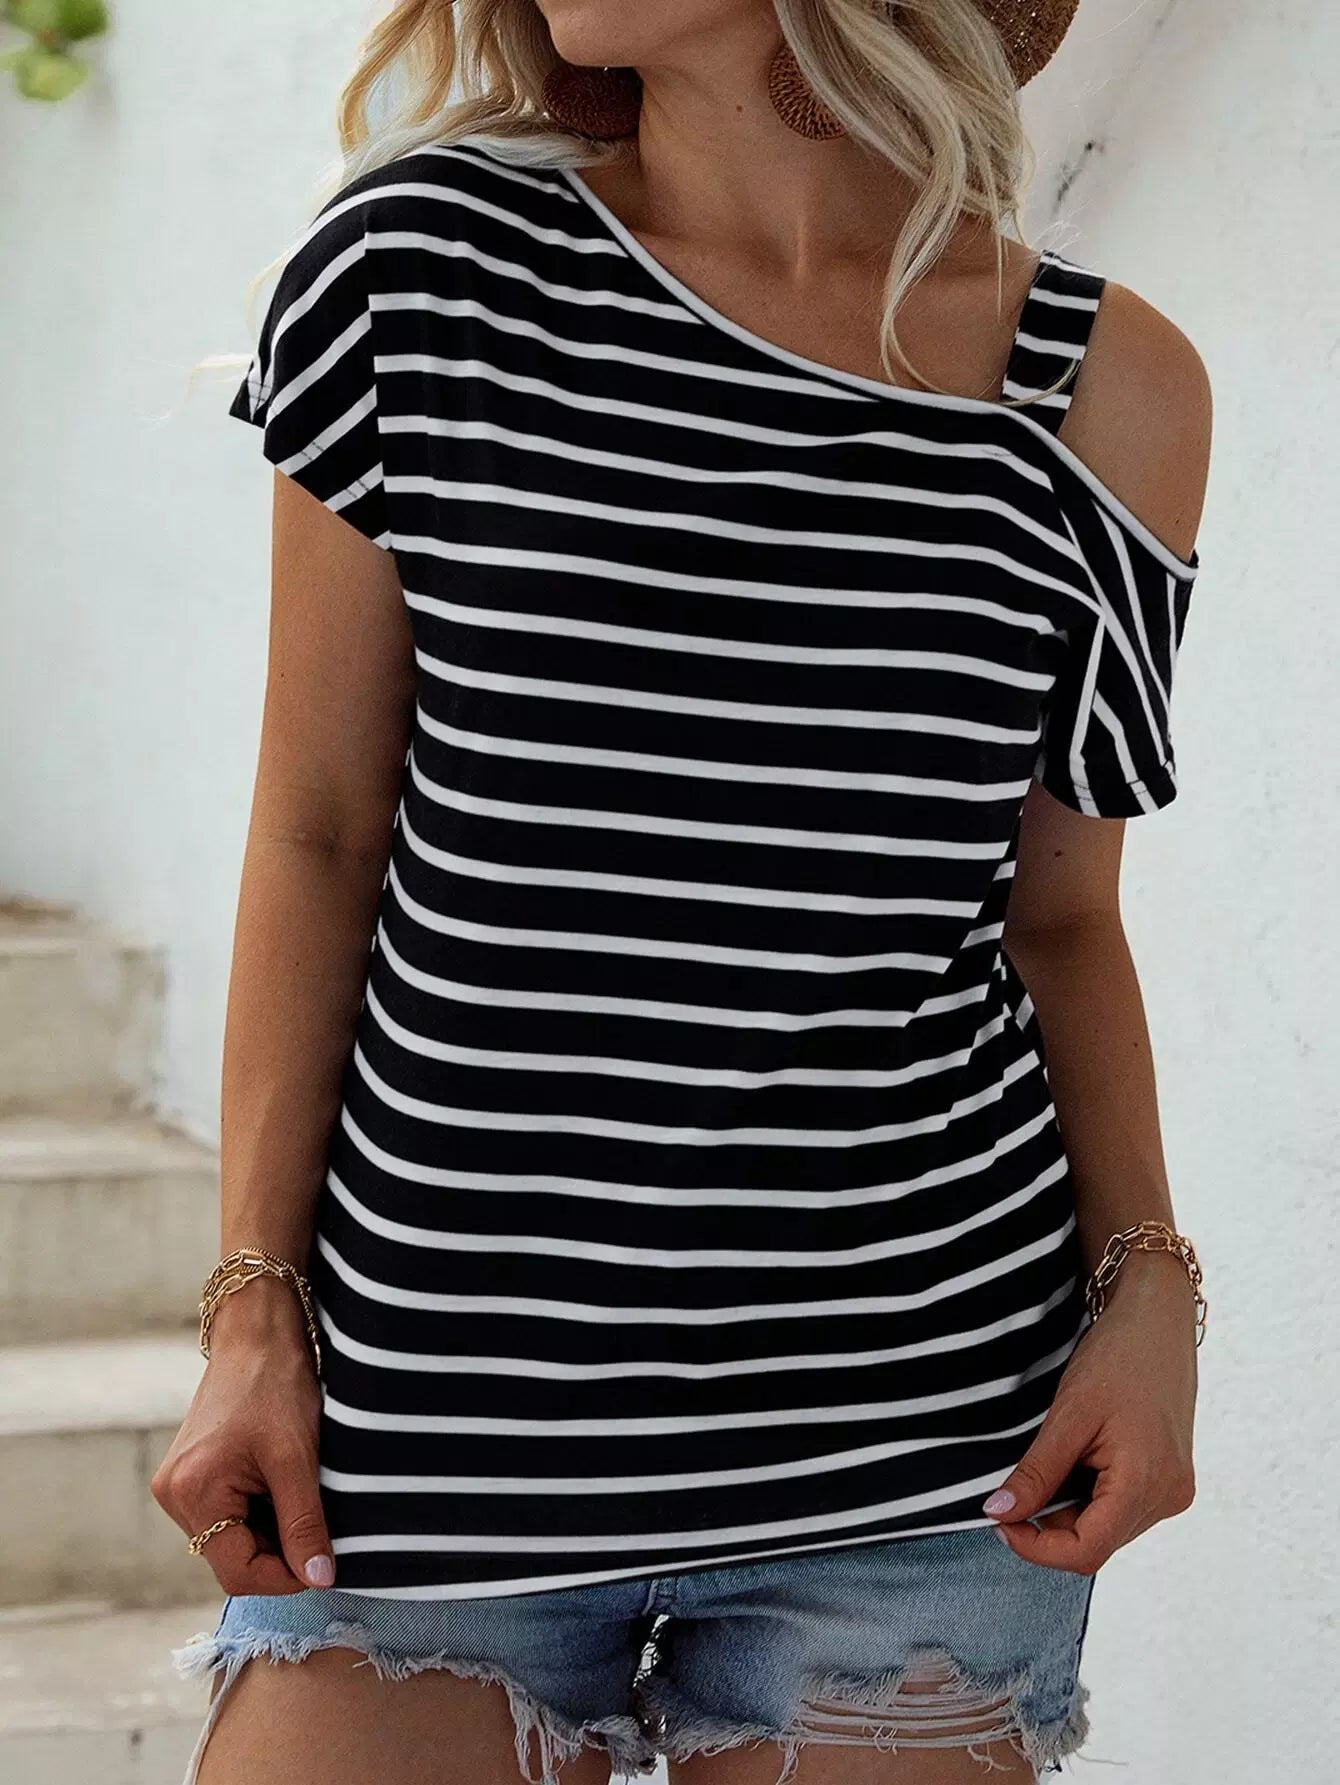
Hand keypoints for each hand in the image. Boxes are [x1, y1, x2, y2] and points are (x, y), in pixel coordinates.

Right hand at [150, 1278, 333, 1594]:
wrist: (257, 1332)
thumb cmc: (276, 1384)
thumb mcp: (297, 1458)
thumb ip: (304, 1523)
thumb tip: (319, 1580)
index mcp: (193, 1493)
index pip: (238, 1572)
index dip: (285, 1577)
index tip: (324, 1564)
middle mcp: (174, 1495)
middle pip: (232, 1558)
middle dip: (279, 1551)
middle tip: (319, 1523)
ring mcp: (179, 1485)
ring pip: (232, 1539)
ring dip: (271, 1530)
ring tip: (300, 1492)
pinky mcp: (191, 1473)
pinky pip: (228, 1515)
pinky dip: (260, 1511)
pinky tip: (281, 1483)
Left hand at [982, 1254, 1197, 1573]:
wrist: (1158, 1321)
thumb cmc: (1117, 1358)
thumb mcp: (1068, 1415)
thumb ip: (1036, 1472)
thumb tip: (999, 1514)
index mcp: (1147, 1484)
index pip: (1086, 1550)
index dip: (1037, 1548)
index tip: (999, 1523)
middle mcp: (1168, 1497)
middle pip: (1097, 1542)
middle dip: (1049, 1526)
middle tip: (1014, 1489)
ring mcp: (1173, 1490)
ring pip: (1108, 1528)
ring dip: (1069, 1510)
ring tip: (1054, 1459)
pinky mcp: (1170, 1479)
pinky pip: (1122, 1508)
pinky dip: (1090, 1496)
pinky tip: (1079, 1459)